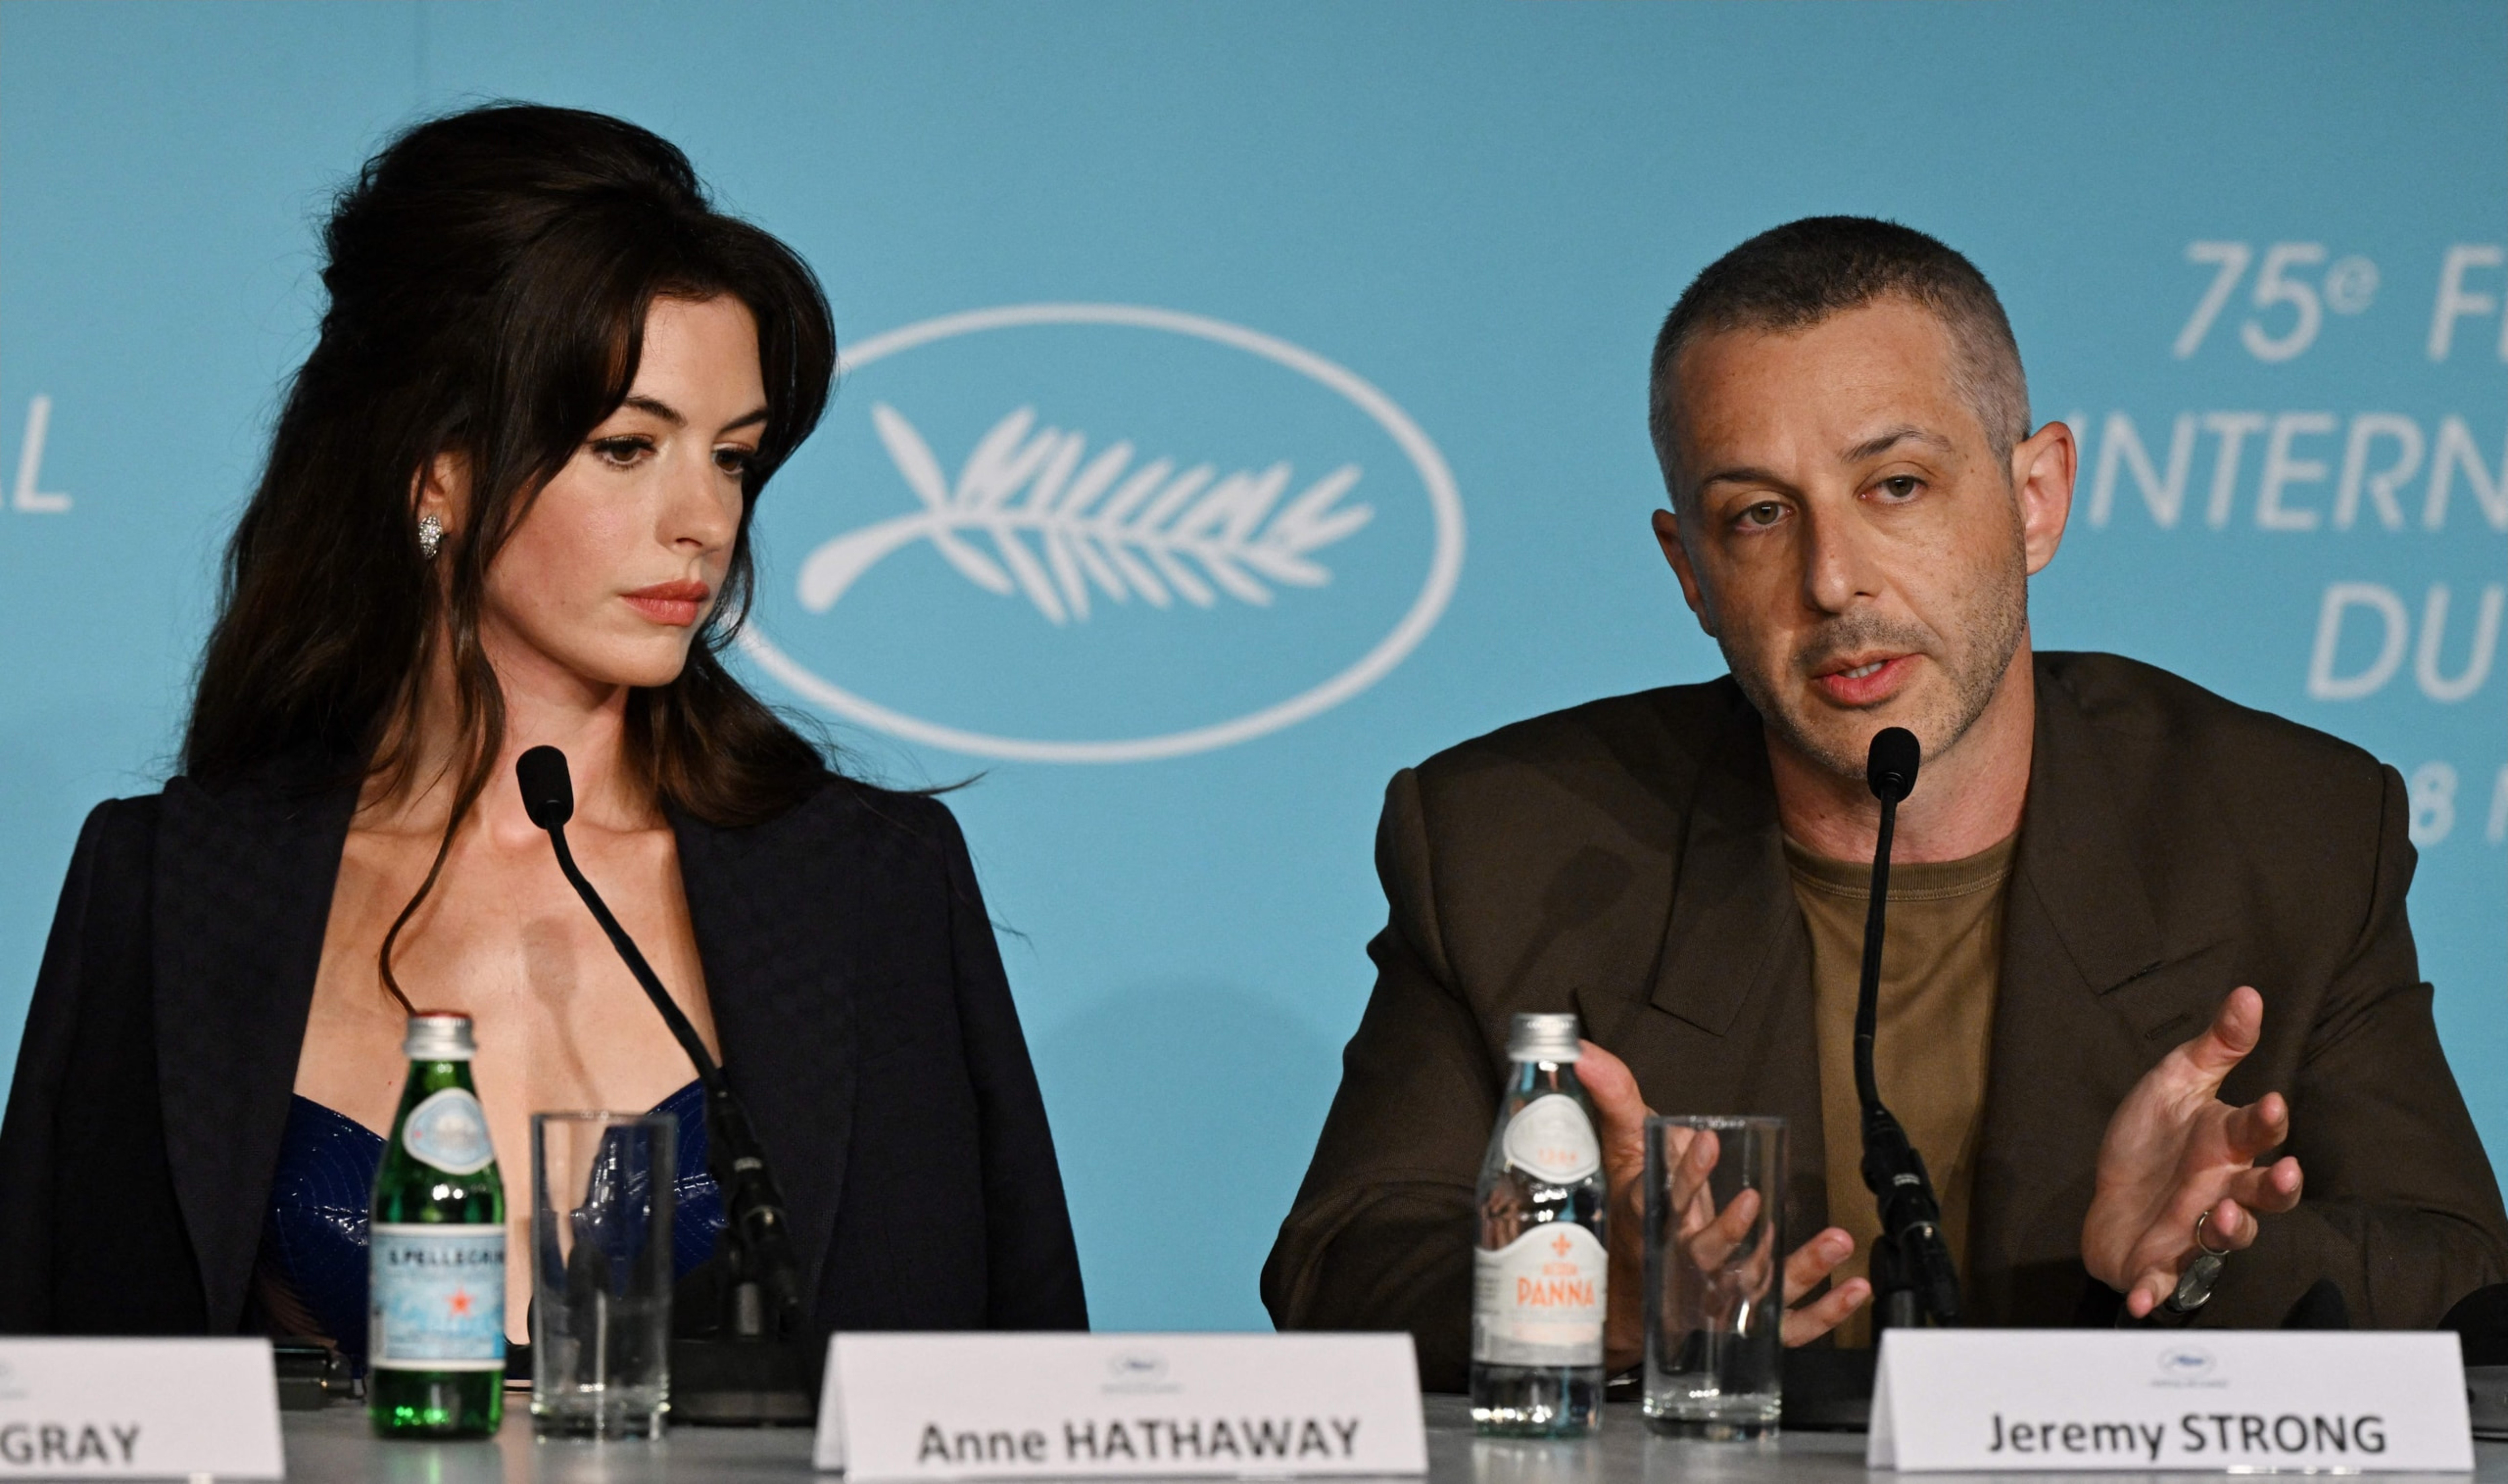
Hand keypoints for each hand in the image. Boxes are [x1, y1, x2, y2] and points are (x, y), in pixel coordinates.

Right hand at [1580, 1039, 1867, 1369]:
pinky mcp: (1749, 1322)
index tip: (1704, 1139)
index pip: (1667, 1198)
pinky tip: (1854, 1286)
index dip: (1685, 1172)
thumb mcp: (1625, 1148)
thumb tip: (1585, 1052)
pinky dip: (1825, 1310)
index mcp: (1653, 1220)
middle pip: (1705, 1251)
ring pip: (1755, 1289)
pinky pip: (1788, 1325)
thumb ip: (1615, 1097)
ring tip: (1835, 1242)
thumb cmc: (1635, 1210)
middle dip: (1729, 1228)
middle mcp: (1685, 1263)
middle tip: (1753, 1202)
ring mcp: (1719, 1296)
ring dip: (1799, 1268)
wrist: (1627, 1294)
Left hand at [2081, 986, 2304, 1317]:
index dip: (2267, 1121)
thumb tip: (2248, 993)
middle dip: (2276, 1188)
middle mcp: (2220, 1192)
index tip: (2271, 1103)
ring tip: (2222, 1218)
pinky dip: (2153, 1291)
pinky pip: (2162, 1283)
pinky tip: (2141, 1297)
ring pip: (2226, 1239)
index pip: (2257, 1134)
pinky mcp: (2158, 1263)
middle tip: (2282, 1175)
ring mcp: (2193, 1231)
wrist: (2108, 1192)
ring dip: (2229, 1232)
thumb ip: (2217, 1046)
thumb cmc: (2152, 1138)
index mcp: (2225, 1146)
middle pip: (2263, 1196)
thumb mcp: (2176, 1082)